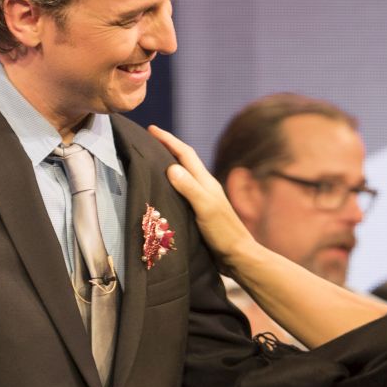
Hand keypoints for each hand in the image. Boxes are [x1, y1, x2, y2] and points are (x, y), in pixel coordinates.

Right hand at [148, 126, 251, 266]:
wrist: (239, 257)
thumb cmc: (224, 234)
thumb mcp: (206, 208)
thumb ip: (189, 188)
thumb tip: (170, 167)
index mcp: (206, 182)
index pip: (185, 154)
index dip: (168, 140)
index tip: (151, 129)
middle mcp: (205, 188)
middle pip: (184, 161)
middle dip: (166, 148)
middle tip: (147, 141)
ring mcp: (203, 201)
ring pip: (183, 177)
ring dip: (168, 166)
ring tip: (150, 163)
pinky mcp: (200, 214)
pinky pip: (182, 193)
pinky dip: (171, 187)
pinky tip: (163, 193)